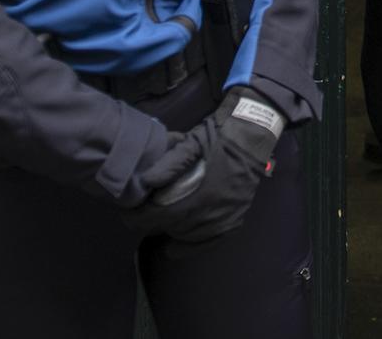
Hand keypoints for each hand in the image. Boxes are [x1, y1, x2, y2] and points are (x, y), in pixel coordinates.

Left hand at [123, 86, 284, 244]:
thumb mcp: (193, 143)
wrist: (254, 136)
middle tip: (138, 216)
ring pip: (190, 237)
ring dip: (171, 232)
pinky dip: (191, 246)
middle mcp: (215, 213)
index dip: (141, 218)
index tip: (128, 214)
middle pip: (174, 228)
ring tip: (157, 224)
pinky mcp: (235, 220)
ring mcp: (227, 219)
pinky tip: (176, 246)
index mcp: (203, 195)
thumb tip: (146, 182)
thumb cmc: (221, 137)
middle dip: (152, 224)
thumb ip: (170, 163)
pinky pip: (210, 242)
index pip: (163, 216)